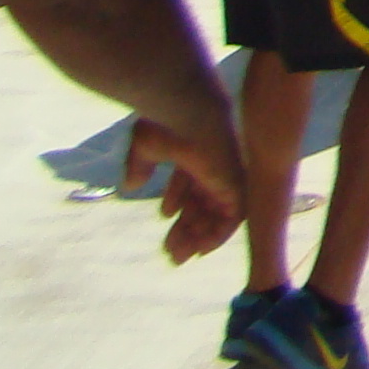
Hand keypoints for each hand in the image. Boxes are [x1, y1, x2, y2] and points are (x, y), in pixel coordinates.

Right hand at [125, 114, 245, 263]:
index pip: (192, 181)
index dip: (178, 200)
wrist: (189, 112)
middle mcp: (214, 164)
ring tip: (178, 256)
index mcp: (195, 152)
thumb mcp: (146, 147)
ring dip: (199, 237)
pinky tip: (201, 249)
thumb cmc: (166, 124)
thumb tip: (132, 185)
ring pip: (217, 214)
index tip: (164, 217)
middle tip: (171, 253)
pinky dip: (218, 234)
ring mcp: (226, 174)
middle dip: (187, 228)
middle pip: (204, 202)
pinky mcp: (236, 184)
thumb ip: (141, 165)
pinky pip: (233, 217)